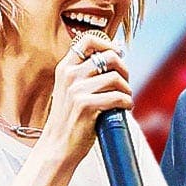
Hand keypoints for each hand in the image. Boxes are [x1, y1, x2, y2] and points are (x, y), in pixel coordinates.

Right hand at [40, 34, 131, 164]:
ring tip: (125, 100)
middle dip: (124, 70)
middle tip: (124, 83)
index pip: (88, 40)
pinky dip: (127, 103)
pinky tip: (124, 108)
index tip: (117, 54)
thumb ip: (85, 74)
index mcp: (65, 68)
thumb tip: (114, 57)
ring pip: (116, 78)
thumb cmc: (68, 120)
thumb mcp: (69, 90)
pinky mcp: (85, 105)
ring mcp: (76, 90)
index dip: (108, 44)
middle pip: (109, 57)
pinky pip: (118, 97)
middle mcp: (69, 75)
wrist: (57, 146)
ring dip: (127, 90)